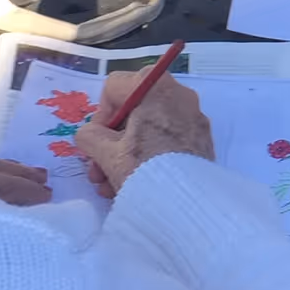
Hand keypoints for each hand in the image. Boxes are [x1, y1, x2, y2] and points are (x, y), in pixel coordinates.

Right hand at [75, 70, 215, 200]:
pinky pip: (166, 142)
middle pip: (132, 112)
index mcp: (156, 86)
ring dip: (124, 155)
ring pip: (147, 130)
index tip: (98, 140)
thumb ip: (89, 136)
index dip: (100, 115)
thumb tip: (90, 134)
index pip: (114, 87)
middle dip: (110, 142)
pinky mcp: (200, 141)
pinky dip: (148, 158)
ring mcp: (193, 118)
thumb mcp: (106, 153)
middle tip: (98, 168)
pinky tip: (133, 185)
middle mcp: (179, 95)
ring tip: (110, 185)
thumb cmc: (146, 168)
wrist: (188, 202)